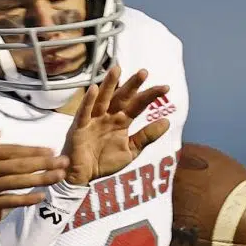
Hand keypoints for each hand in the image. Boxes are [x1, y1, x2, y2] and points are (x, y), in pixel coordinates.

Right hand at [0, 125, 68, 215]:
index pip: (15, 151)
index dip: (34, 151)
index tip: (51, 150)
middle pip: (22, 166)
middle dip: (46, 163)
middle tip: (65, 162)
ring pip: (20, 183)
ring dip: (41, 179)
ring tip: (59, 177)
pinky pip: (8, 202)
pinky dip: (25, 200)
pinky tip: (40, 197)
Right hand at [62, 66, 170, 185]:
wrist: (84, 176)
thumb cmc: (105, 162)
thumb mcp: (131, 150)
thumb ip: (146, 136)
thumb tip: (166, 121)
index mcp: (121, 121)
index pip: (137, 105)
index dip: (150, 96)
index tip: (166, 88)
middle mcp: (108, 116)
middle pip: (121, 97)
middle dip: (132, 85)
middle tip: (144, 72)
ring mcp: (93, 120)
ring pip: (103, 99)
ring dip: (109, 84)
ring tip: (117, 69)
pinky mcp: (79, 127)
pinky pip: (84, 112)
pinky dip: (88, 101)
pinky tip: (94, 89)